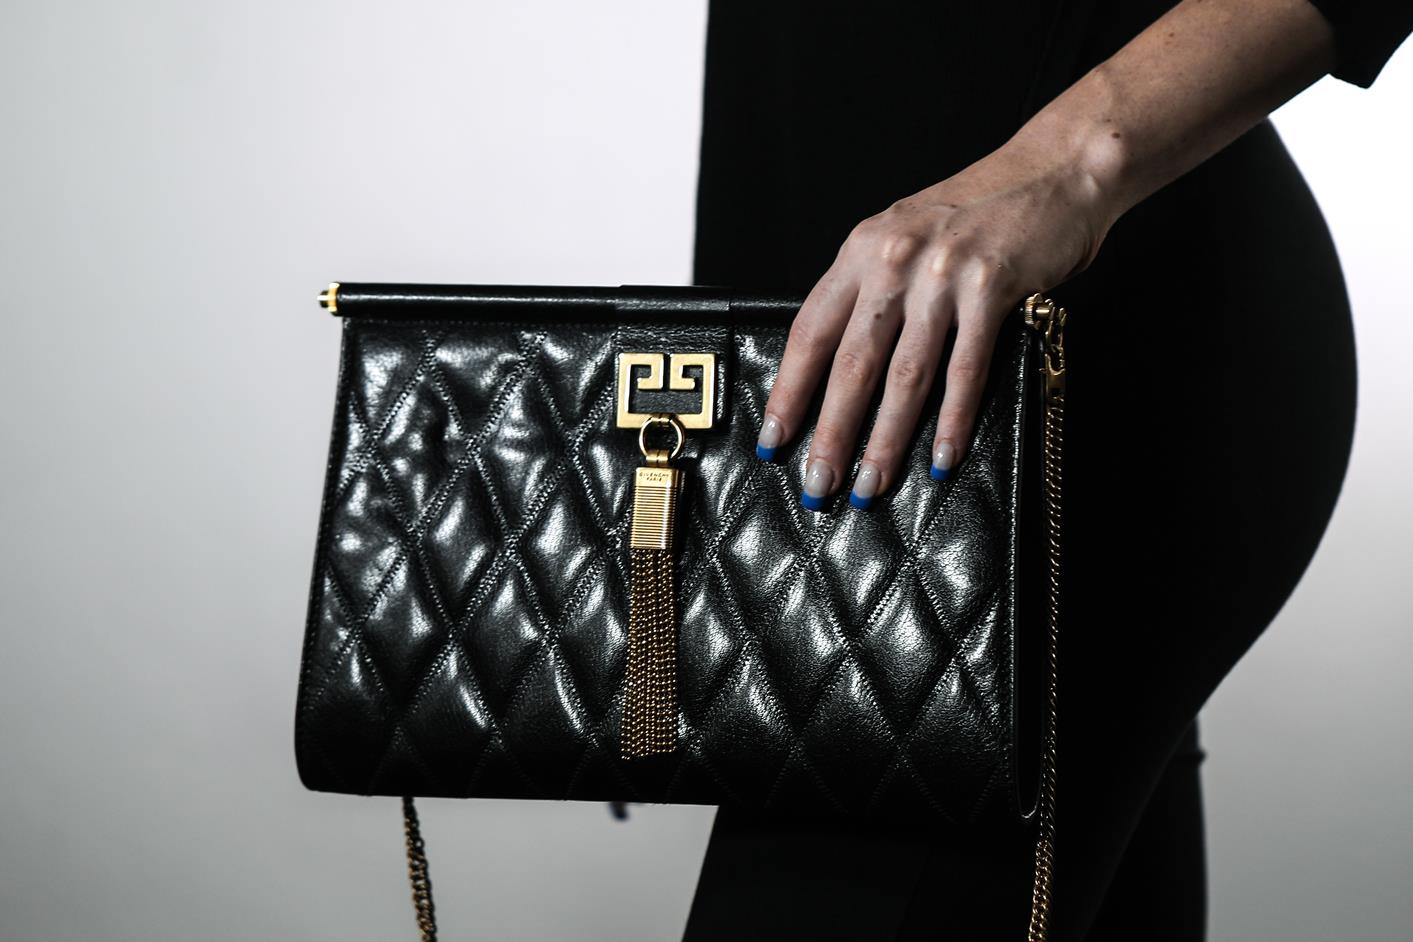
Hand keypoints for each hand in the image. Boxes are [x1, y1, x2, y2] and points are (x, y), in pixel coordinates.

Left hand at [755, 136, 1116, 509]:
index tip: (773, 439)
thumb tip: (843, 368)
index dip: (789, 391)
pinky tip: (942, 457)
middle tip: (818, 484)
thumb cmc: (980, 212)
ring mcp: (941, 275)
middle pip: (851, 364)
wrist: (1056, 169)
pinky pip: (965, 370)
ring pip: (904, 375)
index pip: (810, 332)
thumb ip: (874, 291)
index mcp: (862, 251)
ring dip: (886, 440)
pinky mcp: (991, 288)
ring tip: (871, 485)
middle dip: (831, 433)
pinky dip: (953, 420)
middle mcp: (893, 260)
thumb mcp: (906, 238)